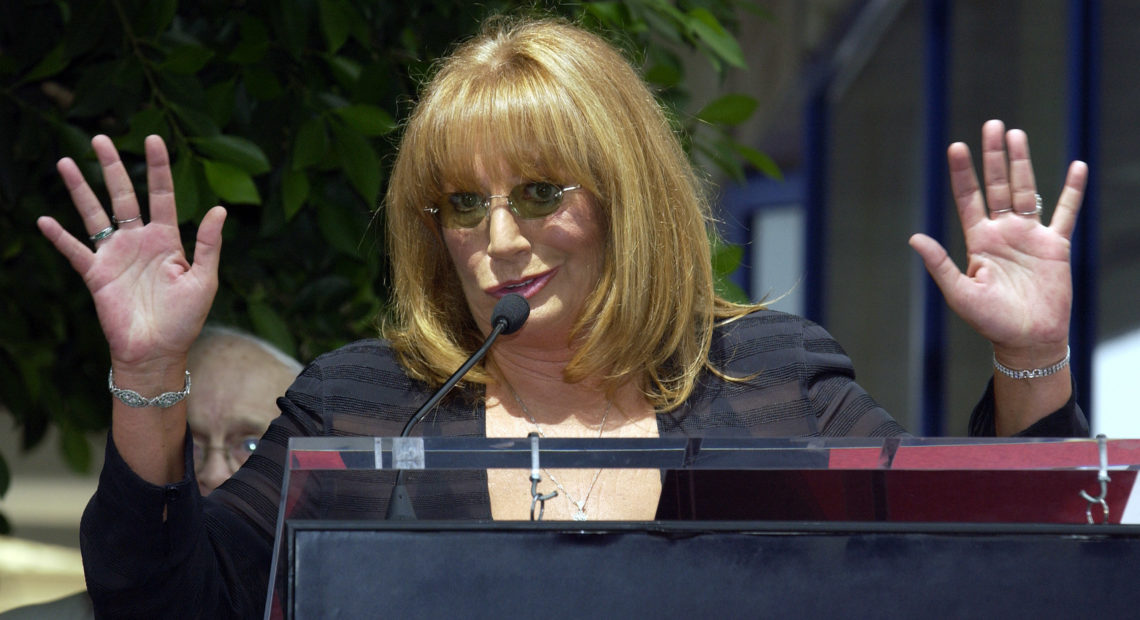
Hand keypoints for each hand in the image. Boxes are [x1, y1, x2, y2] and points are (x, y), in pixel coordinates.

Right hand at [37, 135, 225, 370]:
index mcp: (168, 240)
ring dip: (80, 190)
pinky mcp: (96, 275)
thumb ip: (209, 245)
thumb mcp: (204, 281)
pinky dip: (60, 237)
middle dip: (112, 167)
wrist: (157, 352)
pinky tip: (44, 220)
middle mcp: (139, 242)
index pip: (162, 195)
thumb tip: (219, 209)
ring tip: (65, 161)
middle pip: (123, 196)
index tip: (153, 139)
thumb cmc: (185, 319)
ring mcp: (115, 256)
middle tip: (100, 138)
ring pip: (94, 215)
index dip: (158, 168)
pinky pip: (75, 251)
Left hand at [909, 120, 1086, 367]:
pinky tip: (1076, 167)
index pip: (968, 198)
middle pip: (998, 185)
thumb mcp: (960, 293)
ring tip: (1016, 134)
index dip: (963, 173)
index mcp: (978, 241)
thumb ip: (940, 264)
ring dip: (1022, 163)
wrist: (1027, 340)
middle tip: (992, 124)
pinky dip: (1072, 190)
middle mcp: (1003, 232)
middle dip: (994, 156)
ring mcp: (1030, 237)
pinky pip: (1067, 212)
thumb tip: (914, 238)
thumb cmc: (991, 321)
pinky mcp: (1056, 246)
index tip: (956, 146)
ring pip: (1027, 191)